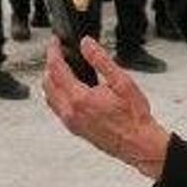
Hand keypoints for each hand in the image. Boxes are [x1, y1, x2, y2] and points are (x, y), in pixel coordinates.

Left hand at [42, 37, 171, 180]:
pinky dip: (56, 94)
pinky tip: (68, 88)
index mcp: (79, 99)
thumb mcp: (121, 81)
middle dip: (50, 64)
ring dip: (51, 80)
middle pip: (47, 83)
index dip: (53, 52)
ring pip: (49, 97)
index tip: (55, 41)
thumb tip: (86, 43)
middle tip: (58, 52)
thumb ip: (101, 60)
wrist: (139, 145)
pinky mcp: (75, 129)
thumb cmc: (134, 116)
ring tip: (61, 67)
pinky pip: (56, 108)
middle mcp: (70, 112)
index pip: (56, 69)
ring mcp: (71, 123)